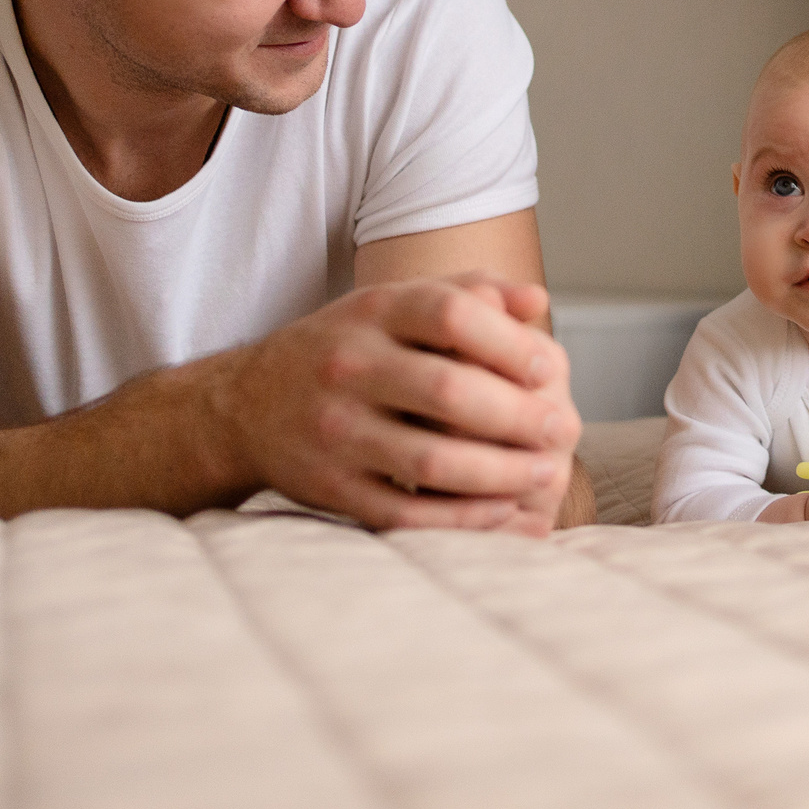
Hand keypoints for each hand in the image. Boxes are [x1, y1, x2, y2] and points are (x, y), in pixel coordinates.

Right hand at [221, 274, 580, 533]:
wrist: (244, 406)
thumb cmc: (348, 347)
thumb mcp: (395, 303)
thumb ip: (470, 292)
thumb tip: (539, 302)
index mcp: (373, 312)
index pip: (449, 314)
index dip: (509, 341)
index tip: (552, 366)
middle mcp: (349, 368)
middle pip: (447, 391)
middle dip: (518, 415)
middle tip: (564, 429)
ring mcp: (336, 432)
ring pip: (430, 459)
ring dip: (500, 472)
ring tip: (548, 472)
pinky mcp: (330, 488)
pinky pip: (405, 510)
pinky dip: (461, 517)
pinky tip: (503, 511)